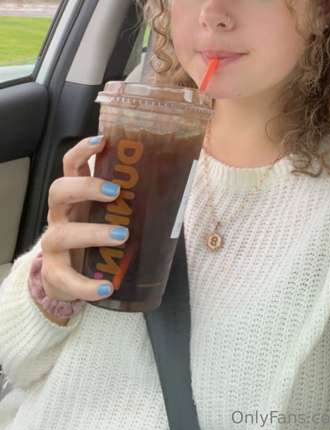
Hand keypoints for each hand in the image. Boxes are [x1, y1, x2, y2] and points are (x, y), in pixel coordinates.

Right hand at [39, 136, 127, 301]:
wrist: (68, 277)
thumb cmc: (95, 235)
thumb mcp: (107, 213)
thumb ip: (129, 200)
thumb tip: (175, 183)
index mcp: (76, 196)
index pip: (71, 164)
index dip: (83, 150)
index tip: (102, 141)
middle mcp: (61, 215)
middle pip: (58, 190)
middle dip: (85, 187)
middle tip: (115, 192)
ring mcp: (54, 244)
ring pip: (63, 234)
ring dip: (93, 233)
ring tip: (122, 236)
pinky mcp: (55, 274)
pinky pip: (67, 279)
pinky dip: (86, 285)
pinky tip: (106, 288)